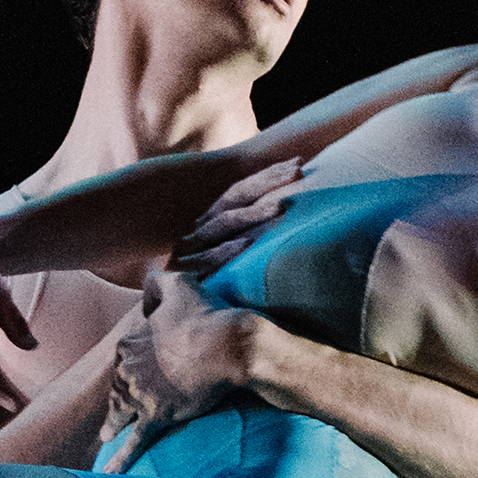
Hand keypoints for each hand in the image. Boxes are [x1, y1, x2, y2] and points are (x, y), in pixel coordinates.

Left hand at [100, 287, 268, 469]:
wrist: (229, 345)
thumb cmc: (207, 315)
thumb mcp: (178, 283)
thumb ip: (157, 282)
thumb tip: (146, 287)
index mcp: (128, 342)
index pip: (122, 357)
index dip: (132, 364)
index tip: (139, 370)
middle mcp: (127, 370)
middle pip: (118, 387)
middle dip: (119, 397)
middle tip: (117, 409)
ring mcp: (140, 396)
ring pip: (119, 414)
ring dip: (112, 426)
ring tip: (106, 437)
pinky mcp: (157, 416)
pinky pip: (134, 442)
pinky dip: (120, 460)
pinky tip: (108, 473)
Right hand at [164, 159, 304, 282]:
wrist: (179, 313)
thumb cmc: (214, 282)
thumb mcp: (234, 254)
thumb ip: (256, 234)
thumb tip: (293, 212)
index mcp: (216, 217)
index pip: (244, 189)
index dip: (270, 175)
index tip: (299, 164)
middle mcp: (204, 225)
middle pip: (237, 197)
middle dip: (267, 182)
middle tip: (297, 172)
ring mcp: (193, 246)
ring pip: (225, 223)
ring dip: (253, 214)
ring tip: (280, 207)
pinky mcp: (185, 271)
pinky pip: (207, 259)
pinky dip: (226, 251)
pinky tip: (245, 245)